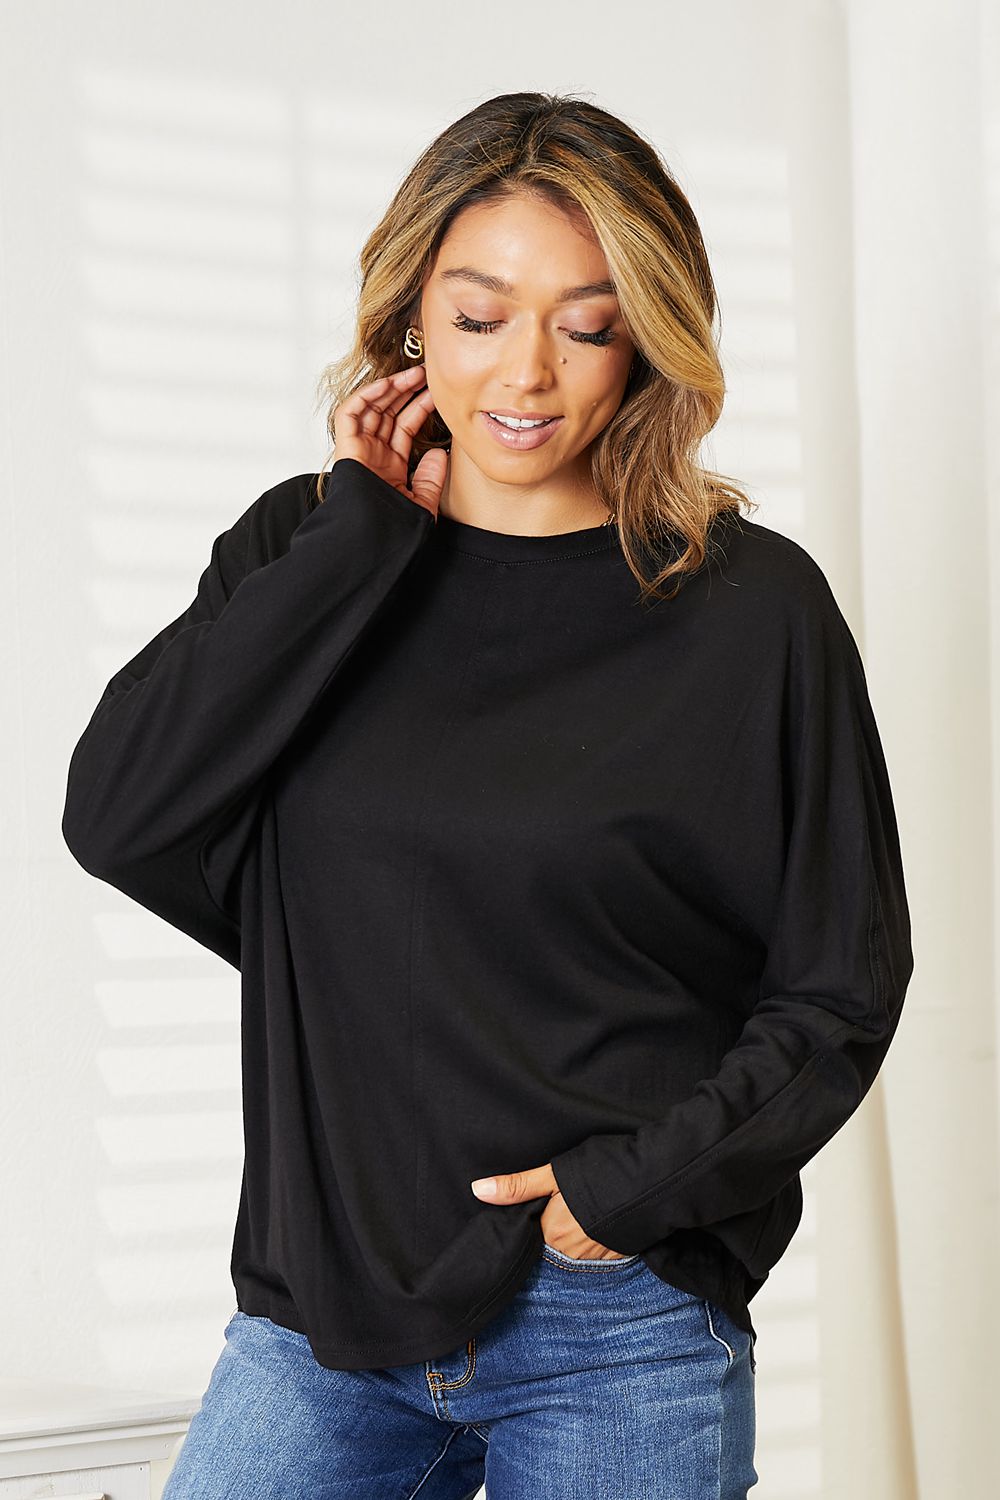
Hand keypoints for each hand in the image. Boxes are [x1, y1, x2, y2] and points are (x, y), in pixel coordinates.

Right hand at [332, 364, 446, 517]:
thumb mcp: (422, 502)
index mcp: (389, 466)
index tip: (437, 393)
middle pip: (388, 413)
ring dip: (390, 388)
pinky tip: (387, 386)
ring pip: (371, 408)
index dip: (419, 408)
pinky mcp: (346, 447)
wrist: (372, 540)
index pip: (404, 427)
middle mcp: (373, 454)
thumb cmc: (395, 529)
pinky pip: (350, 413)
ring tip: (413, 374)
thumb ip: (431, 478)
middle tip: (426, 374)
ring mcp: (359, 450)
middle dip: (405, 391)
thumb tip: (440, 453)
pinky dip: (366, 396)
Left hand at [470, 1161, 630, 1259]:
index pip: (531, 1235)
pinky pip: (596, 1250)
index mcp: (551, 1234)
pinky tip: (600, 1218)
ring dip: (576, 1232)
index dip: (533, 1220)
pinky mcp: (617, 1256)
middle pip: (552, 1242)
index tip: (539, 1206)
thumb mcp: (552, 1174)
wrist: (652, 1182)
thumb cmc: (598, 1174)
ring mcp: (596, 1257)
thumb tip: (478, 1191)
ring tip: (584, 1209)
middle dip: (555, 1226)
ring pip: (574, 1247)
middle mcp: (571, 1253)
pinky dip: (595, 1237)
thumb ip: (517, 1186)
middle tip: (566, 1202)